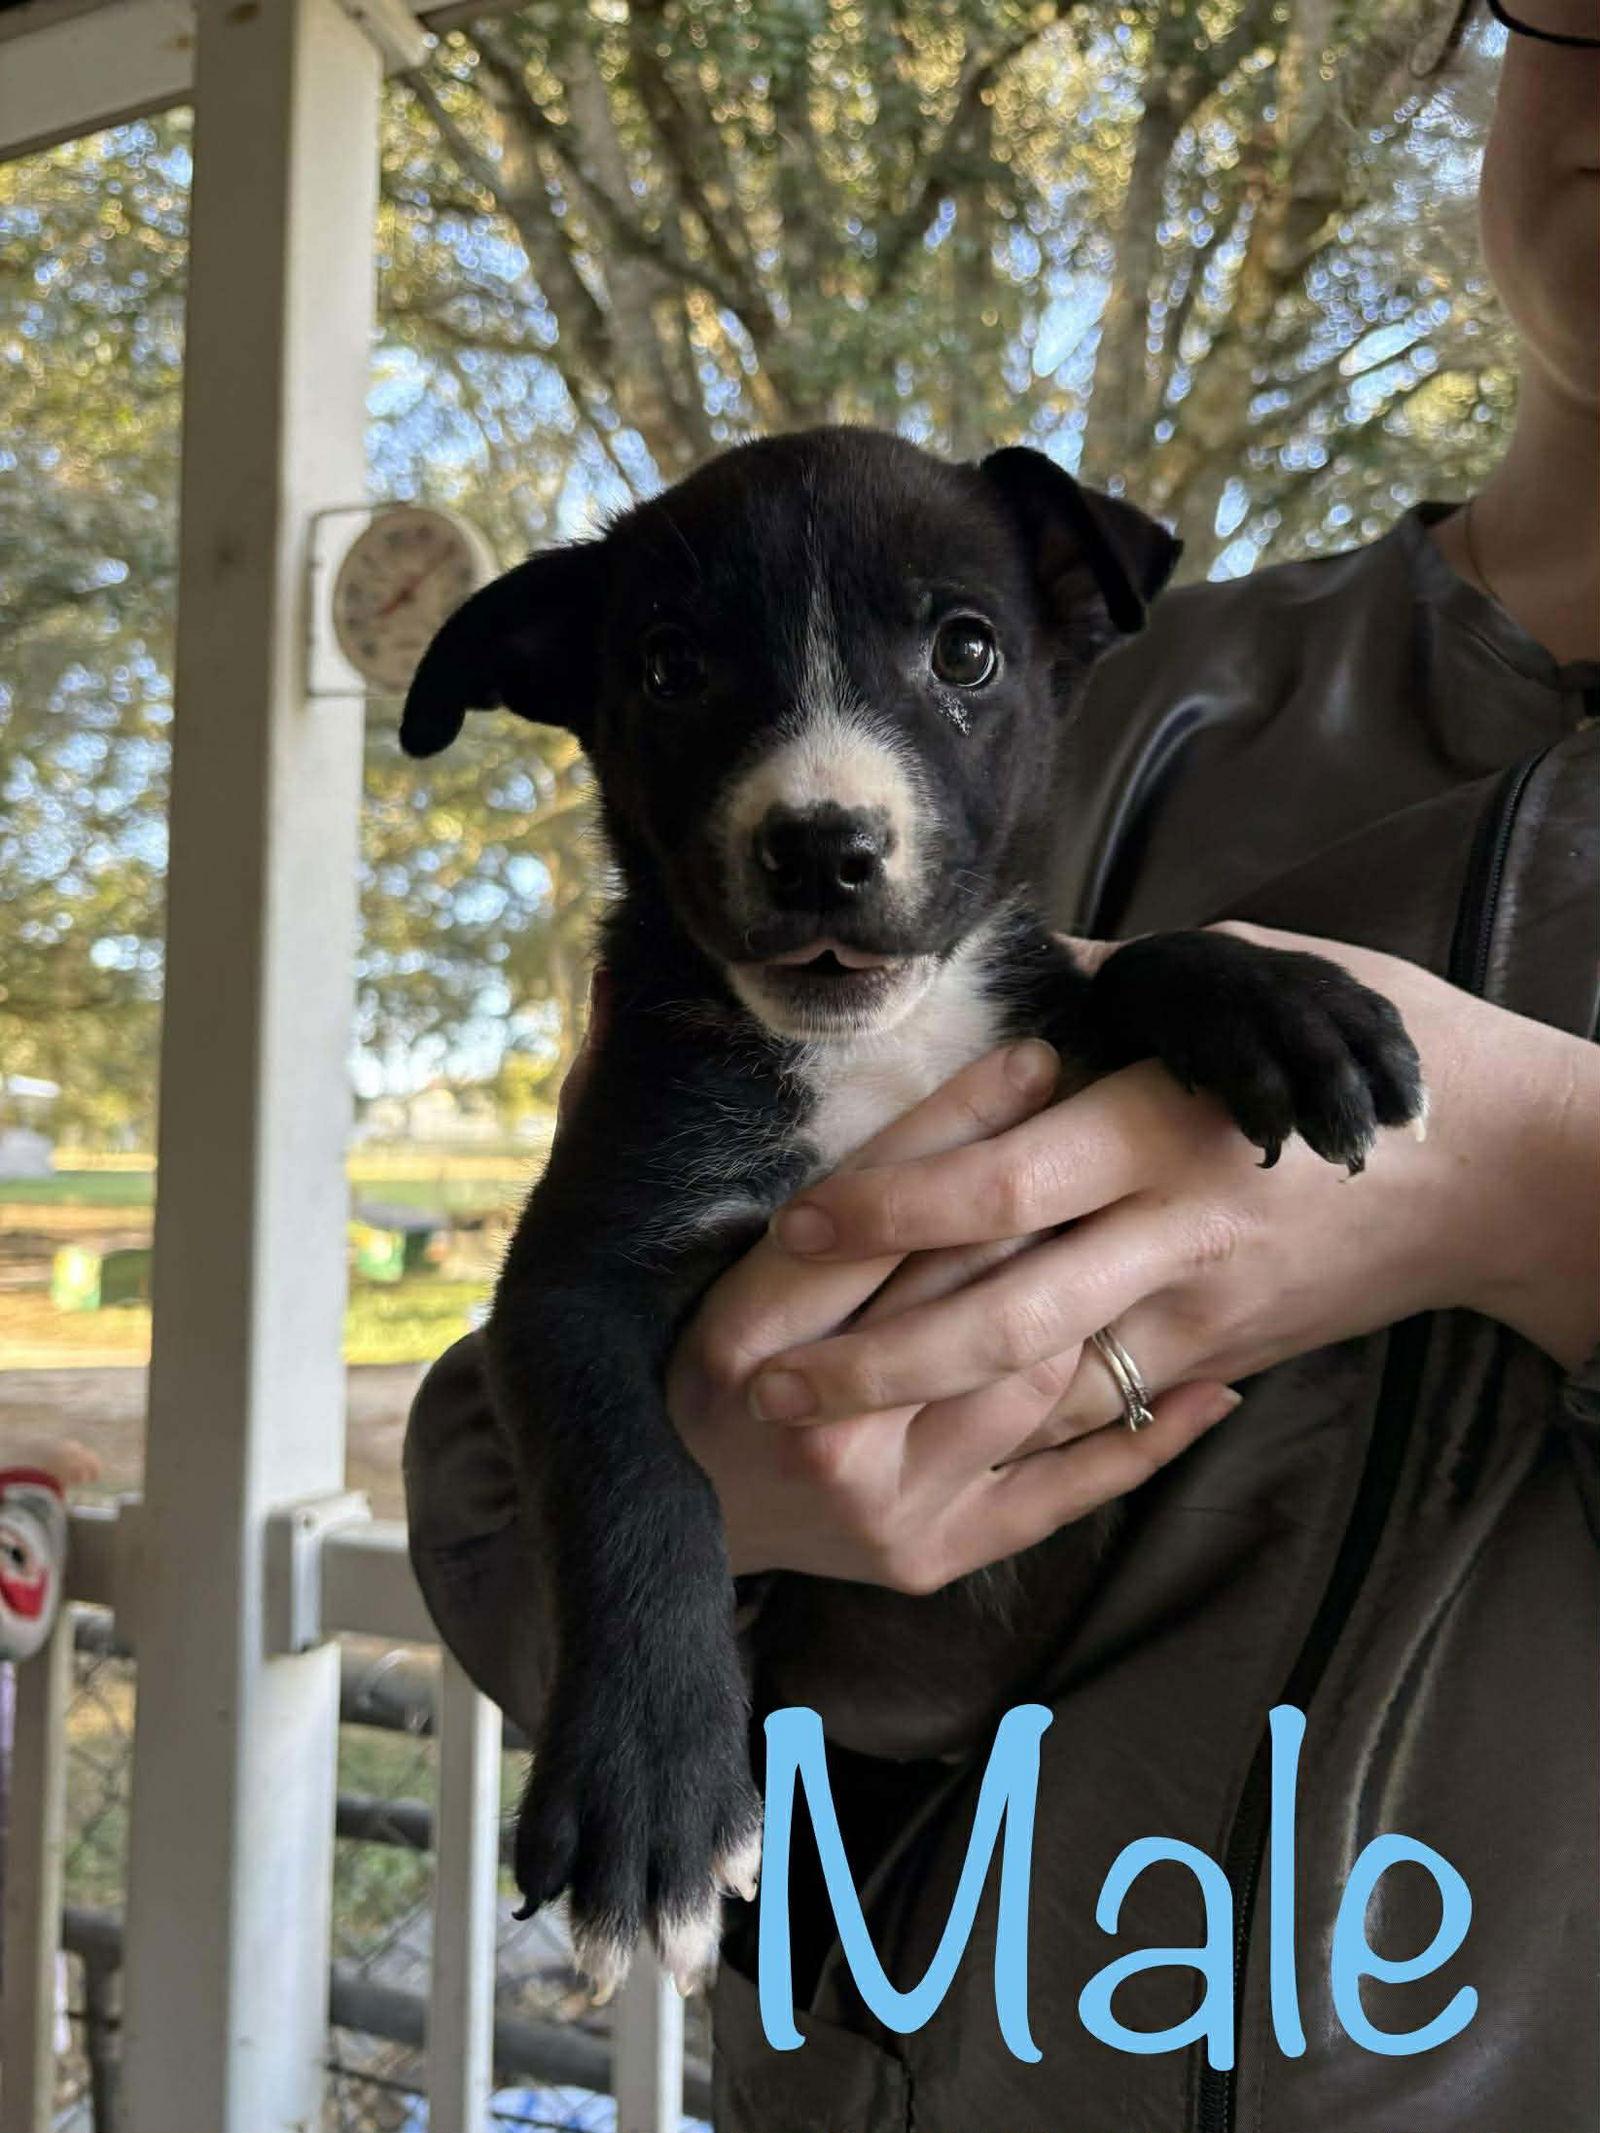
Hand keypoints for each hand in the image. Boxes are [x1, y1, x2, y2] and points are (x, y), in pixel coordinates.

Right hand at [664, 1039, 1236, 1587]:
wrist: (663, 1530)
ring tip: (1143, 1219)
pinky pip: (1063, 1491)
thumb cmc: (666, 1366)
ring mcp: (885, 1503)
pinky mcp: (937, 1556)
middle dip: (1041, 1190)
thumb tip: (625, 979)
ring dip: (1087, 1292)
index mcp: (738, 1341)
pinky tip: (1220, 1384)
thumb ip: (626, 1121)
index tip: (1035, 1057)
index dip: (957, 1125)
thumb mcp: (638, 1249)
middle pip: (959, 1283)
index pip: (870, 1211)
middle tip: (1115, 1112)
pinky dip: (1147, 1441)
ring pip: (1030, 1372)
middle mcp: (816, 1427)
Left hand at [747, 927, 1599, 1474]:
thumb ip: (1131, 986)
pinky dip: (1015, 1427)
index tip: (798, 1218)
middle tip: (764, 1381)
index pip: (1002, 1178)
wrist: (1514, 1169)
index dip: (889, 1205)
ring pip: (1043, 1380)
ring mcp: (1201, 1308)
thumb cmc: (1387, 1046)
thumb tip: (1028, 972)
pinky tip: (927, 1444)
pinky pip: (1104, 1403)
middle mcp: (1176, 1233)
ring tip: (818, 1422)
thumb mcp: (1261, 981)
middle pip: (1001, 1314)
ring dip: (921, 1412)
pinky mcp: (1224, 1350)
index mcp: (1167, 1127)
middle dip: (874, 1357)